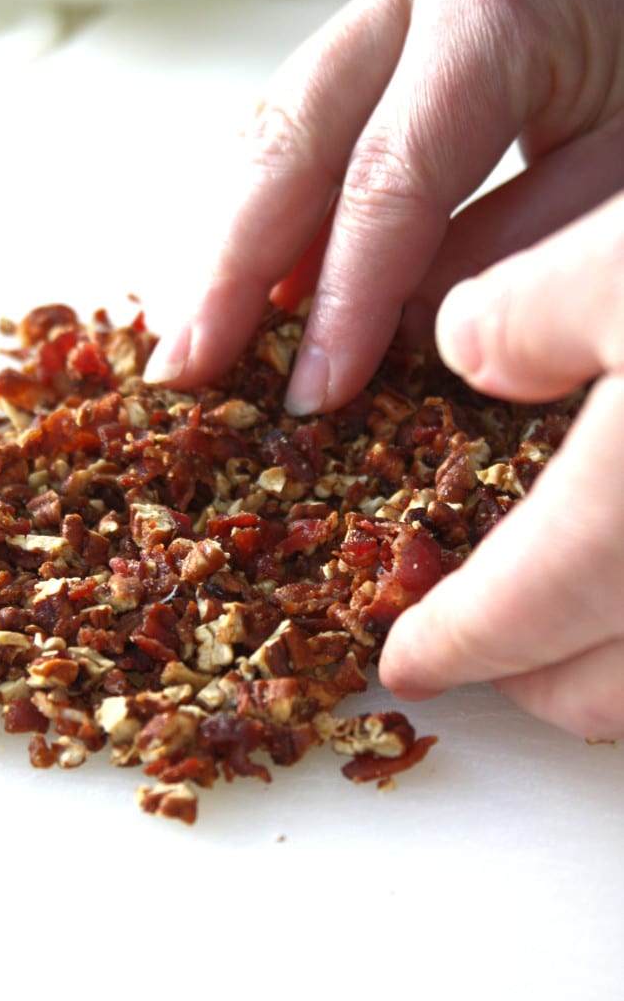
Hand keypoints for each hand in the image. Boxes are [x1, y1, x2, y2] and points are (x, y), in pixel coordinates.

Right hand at [145, 0, 623, 415]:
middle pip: (290, 142)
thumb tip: (418, 326)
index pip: (387, 183)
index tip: (311, 393)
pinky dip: (272, 209)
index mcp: (490, 8)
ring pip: (278, 128)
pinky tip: (254, 277)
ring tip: (194, 332)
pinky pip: (307, 124)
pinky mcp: (389, 37)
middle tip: (184, 367)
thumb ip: (529, 238)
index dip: (344, 301)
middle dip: (230, 268)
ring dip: (229, 240)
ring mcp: (391, 9)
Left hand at [380, 191, 623, 740]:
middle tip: (470, 632)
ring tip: (550, 601)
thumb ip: (530, 312)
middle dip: (517, 676)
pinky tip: (616, 546)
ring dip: (590, 663)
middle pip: (591, 693)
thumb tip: (462, 345)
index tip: (403, 656)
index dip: (449, 643)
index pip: (519, 614)